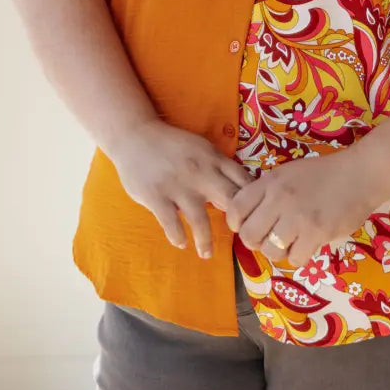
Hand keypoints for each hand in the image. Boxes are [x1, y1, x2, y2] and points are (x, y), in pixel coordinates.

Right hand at [109, 118, 252, 258]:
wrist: (134, 135)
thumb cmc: (171, 145)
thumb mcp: (201, 148)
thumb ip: (219, 167)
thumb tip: (241, 192)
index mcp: (214, 158)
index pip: (244, 181)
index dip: (254, 201)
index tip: (255, 218)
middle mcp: (200, 172)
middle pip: (229, 201)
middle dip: (237, 222)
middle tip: (237, 239)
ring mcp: (178, 185)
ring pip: (200, 220)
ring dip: (205, 241)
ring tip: (207, 254)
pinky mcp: (156, 196)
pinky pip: (171, 223)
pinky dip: (177, 236)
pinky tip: (181, 242)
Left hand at [225, 151, 378, 267]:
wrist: (359, 175)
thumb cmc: (323, 173)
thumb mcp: (288, 173)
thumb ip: (268, 192)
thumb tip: (250, 217)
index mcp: (270, 182)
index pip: (236, 209)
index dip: (237, 223)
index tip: (247, 226)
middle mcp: (279, 199)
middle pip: (249, 236)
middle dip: (256, 242)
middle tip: (269, 239)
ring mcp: (297, 217)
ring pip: (270, 251)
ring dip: (278, 251)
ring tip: (291, 243)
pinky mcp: (316, 233)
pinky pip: (295, 258)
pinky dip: (299, 256)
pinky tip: (307, 245)